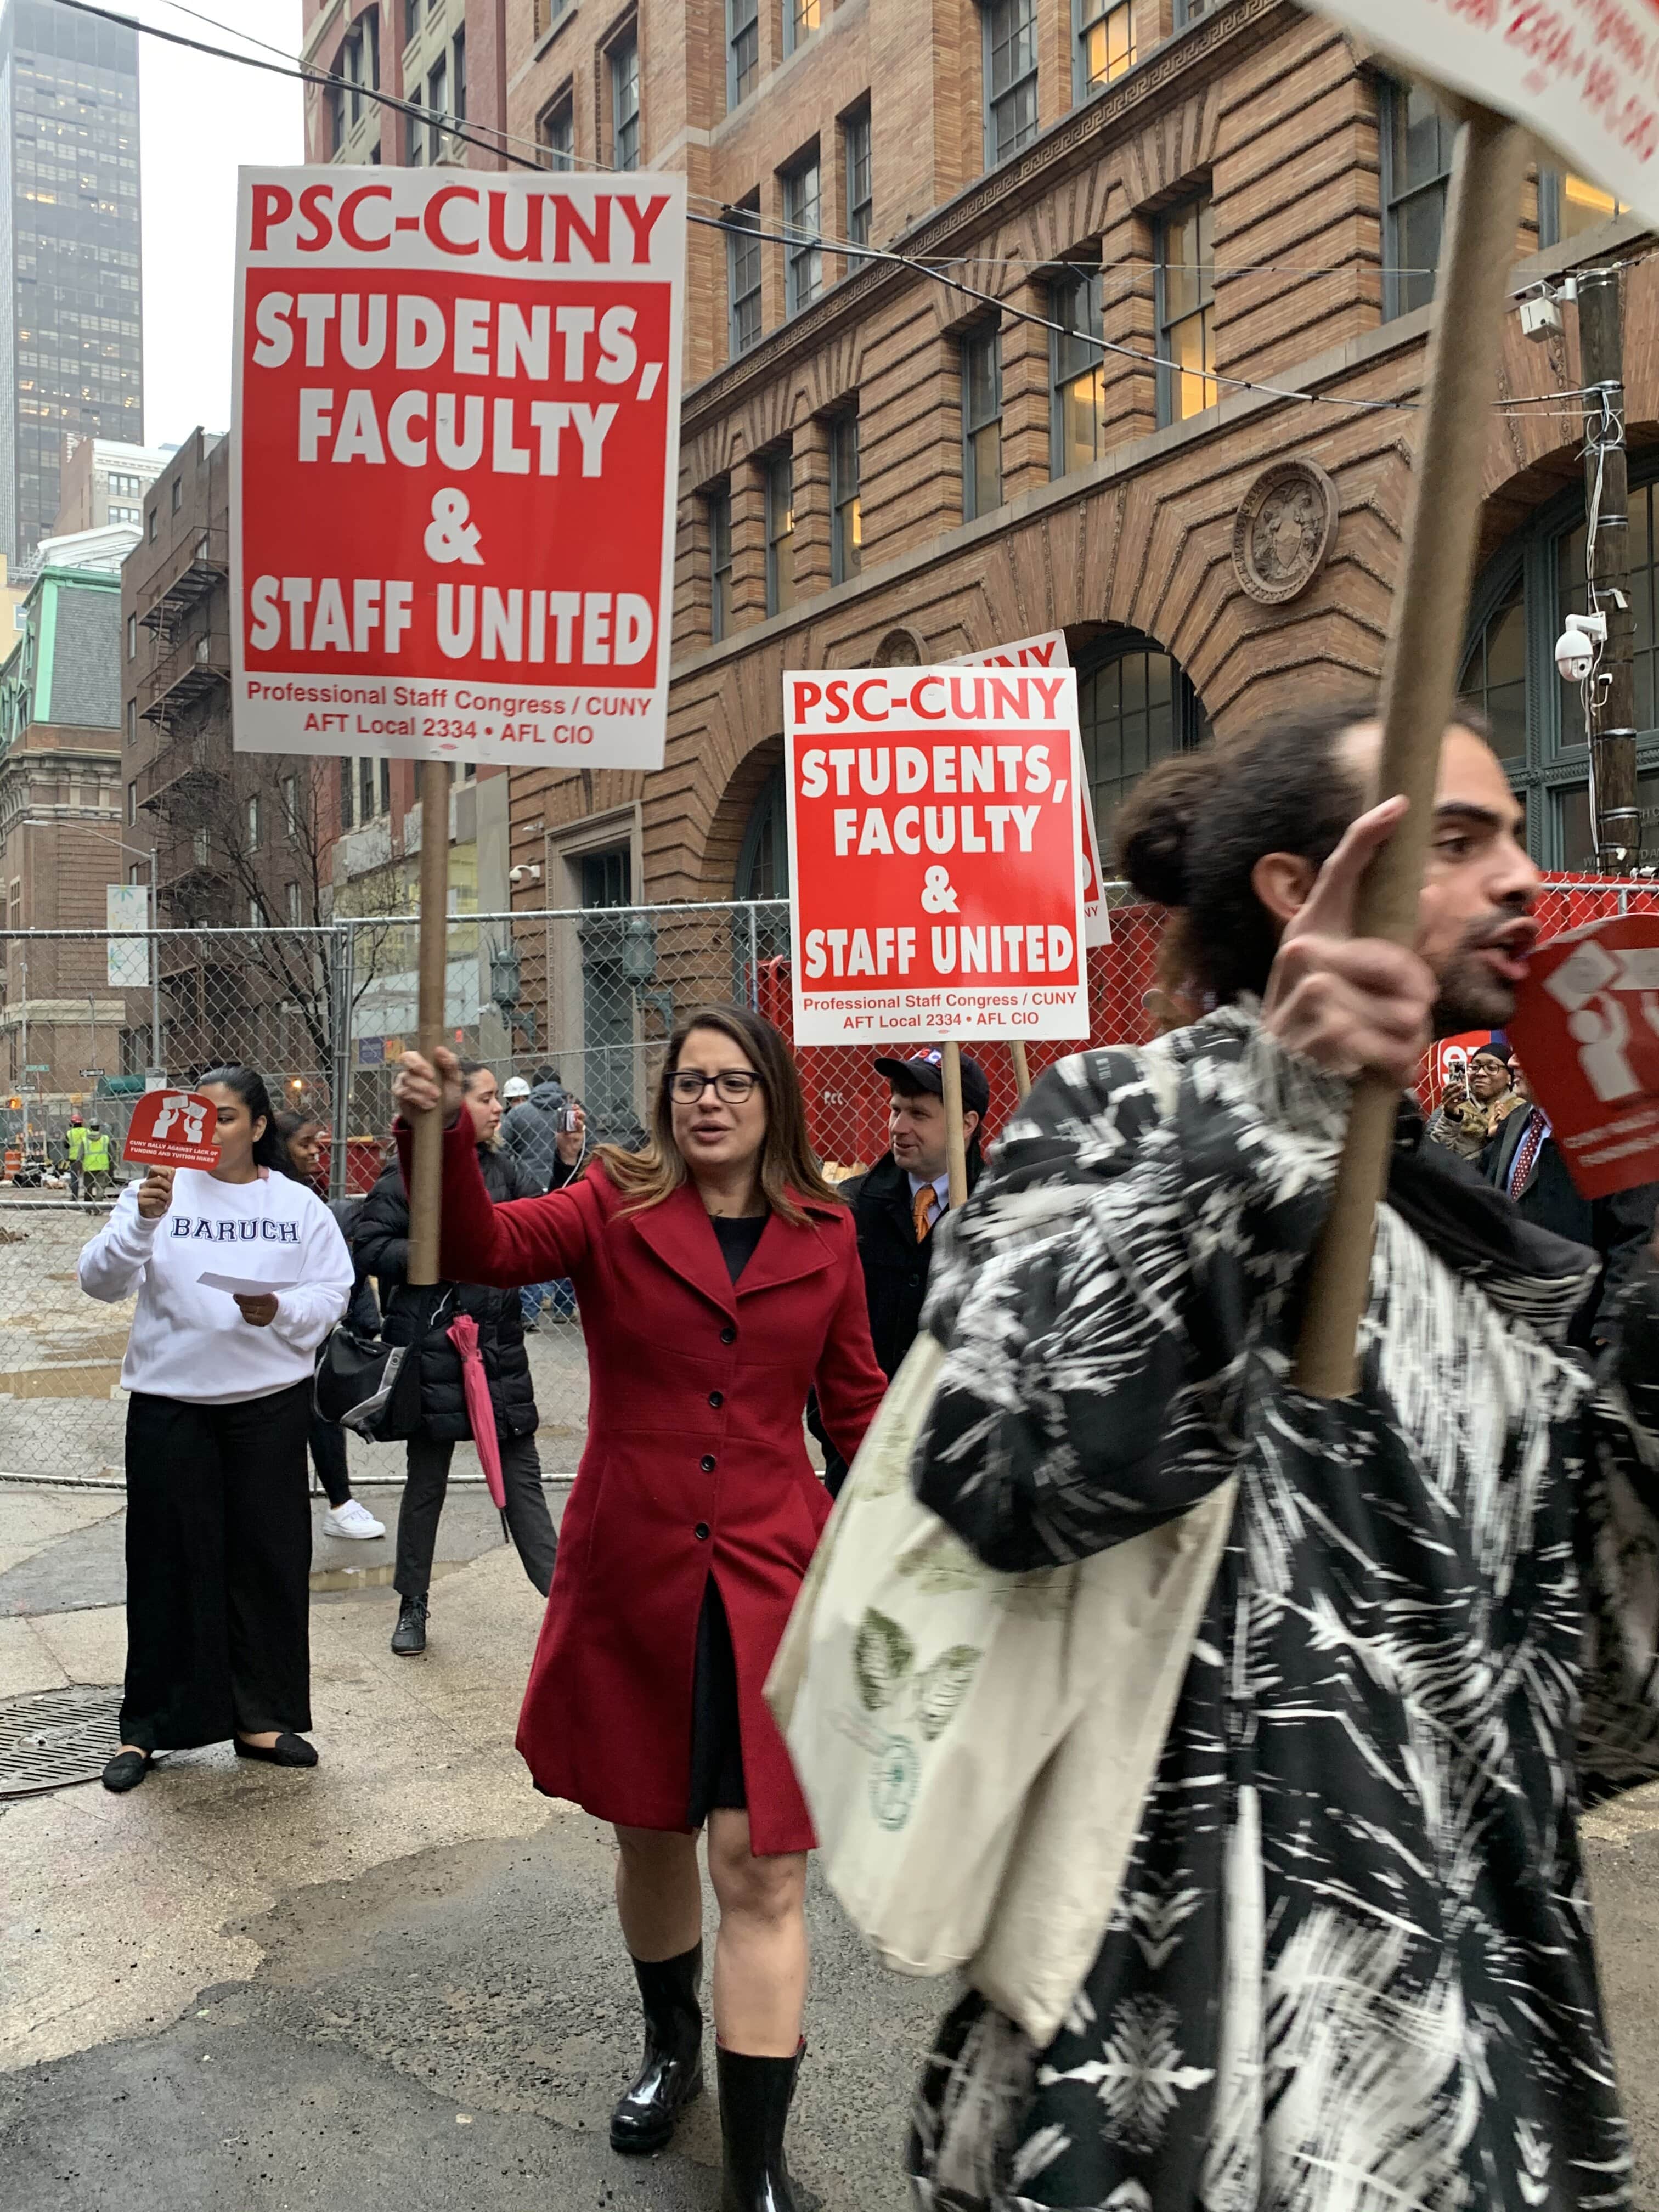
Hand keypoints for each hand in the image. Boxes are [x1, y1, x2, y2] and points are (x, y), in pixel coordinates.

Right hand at [136, 1166, 174, 1219]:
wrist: (152, 1212)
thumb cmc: (159, 1197)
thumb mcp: (166, 1187)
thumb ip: (169, 1178)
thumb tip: (172, 1169)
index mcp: (150, 1178)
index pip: (153, 1169)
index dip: (161, 1170)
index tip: (168, 1175)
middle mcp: (144, 1184)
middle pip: (159, 1180)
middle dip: (168, 1186)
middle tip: (169, 1191)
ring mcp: (142, 1193)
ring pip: (159, 1192)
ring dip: (166, 1197)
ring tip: (165, 1200)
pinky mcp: (141, 1202)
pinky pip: (156, 1201)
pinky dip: (162, 1204)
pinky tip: (161, 1205)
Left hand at [233, 1293, 278, 1327]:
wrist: (278, 1309)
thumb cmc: (270, 1300)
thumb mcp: (266, 1293)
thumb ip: (255, 1294)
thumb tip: (240, 1294)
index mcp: (270, 1300)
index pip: (253, 1299)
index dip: (243, 1297)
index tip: (237, 1295)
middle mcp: (268, 1310)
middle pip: (249, 1307)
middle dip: (241, 1302)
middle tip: (236, 1298)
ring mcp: (265, 1318)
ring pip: (247, 1314)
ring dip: (242, 1308)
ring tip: (241, 1304)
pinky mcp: (262, 1323)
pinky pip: (249, 1320)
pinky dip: (245, 1315)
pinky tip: (245, 1311)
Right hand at [393, 1047, 463, 1126]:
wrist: (446, 1113)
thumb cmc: (449, 1092)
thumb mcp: (455, 1078)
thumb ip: (450, 1063)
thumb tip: (440, 1049)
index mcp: (425, 1060)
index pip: (413, 1053)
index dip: (419, 1062)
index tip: (431, 1074)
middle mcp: (411, 1068)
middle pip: (405, 1059)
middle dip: (419, 1072)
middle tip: (434, 1088)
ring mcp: (404, 1081)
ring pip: (406, 1079)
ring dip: (422, 1090)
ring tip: (436, 1098)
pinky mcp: (401, 1095)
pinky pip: (403, 1093)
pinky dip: (418, 1099)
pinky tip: (428, 1105)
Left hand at [555, 1105, 586, 1163]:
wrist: (565, 1151)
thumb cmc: (562, 1140)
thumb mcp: (559, 1130)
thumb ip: (561, 1123)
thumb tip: (560, 1113)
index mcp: (572, 1121)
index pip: (575, 1112)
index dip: (575, 1108)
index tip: (573, 1106)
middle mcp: (577, 1125)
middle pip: (581, 1116)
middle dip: (579, 1113)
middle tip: (576, 1112)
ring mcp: (579, 1131)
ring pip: (582, 1124)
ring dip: (579, 1121)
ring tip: (575, 1120)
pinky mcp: (580, 1137)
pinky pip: (579, 1133)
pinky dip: (576, 1131)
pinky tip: (572, 1131)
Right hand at [1261, 796, 1436, 1087]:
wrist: (1276, 1089)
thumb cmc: (1320, 1028)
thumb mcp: (1346, 981)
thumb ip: (1390, 943)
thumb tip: (1428, 894)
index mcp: (1311, 931)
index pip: (1339, 872)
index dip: (1369, 835)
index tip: (1399, 805)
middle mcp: (1301, 951)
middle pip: (1402, 963)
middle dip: (1417, 998)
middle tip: (1403, 1020)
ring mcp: (1309, 990)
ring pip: (1404, 1009)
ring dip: (1407, 1038)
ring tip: (1383, 1048)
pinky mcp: (1321, 1030)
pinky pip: (1392, 1044)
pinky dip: (1397, 1064)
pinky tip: (1378, 1070)